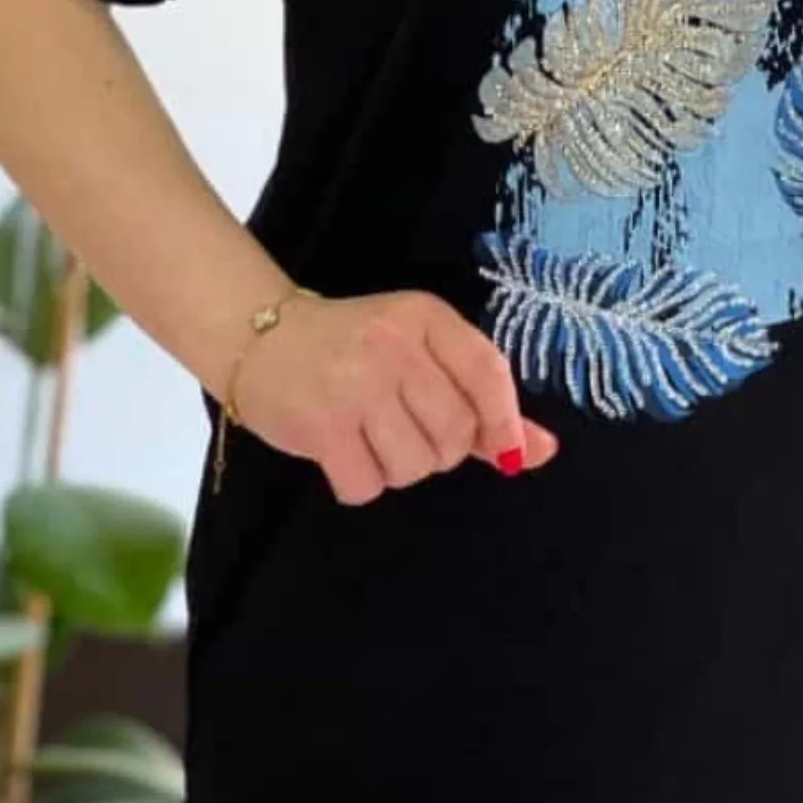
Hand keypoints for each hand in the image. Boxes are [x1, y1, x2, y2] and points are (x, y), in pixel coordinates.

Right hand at [229, 290, 558, 506]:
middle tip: (404, 428)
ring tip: (369, 436)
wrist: (260, 336)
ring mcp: (356, 385)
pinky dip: (359, 482)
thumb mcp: (420, 355)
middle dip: (439, 449)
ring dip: (396, 468)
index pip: (487, 371)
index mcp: (425, 318)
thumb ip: (483, 403)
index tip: (508, 452)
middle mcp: (393, 346)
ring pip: (415, 466)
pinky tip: (343, 452)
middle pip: (455, 433)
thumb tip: (542, 452)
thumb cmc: (353, 349)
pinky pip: (369, 485)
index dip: (506, 420)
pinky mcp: (322, 425)